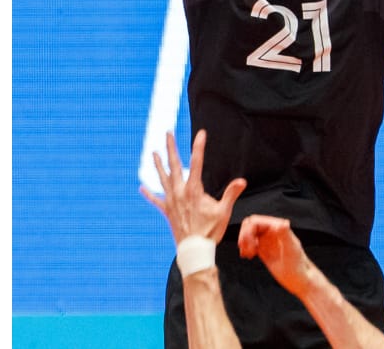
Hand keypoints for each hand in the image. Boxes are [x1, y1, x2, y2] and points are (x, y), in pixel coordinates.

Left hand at [140, 129, 246, 244]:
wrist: (194, 250)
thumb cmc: (210, 231)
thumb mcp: (223, 211)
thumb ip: (231, 194)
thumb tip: (242, 181)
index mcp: (194, 190)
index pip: (197, 162)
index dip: (198, 146)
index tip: (201, 133)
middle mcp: (180, 192)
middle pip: (174, 165)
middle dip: (171, 148)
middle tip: (168, 133)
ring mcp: (171, 201)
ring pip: (163, 178)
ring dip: (158, 165)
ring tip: (154, 153)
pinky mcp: (167, 211)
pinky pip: (156, 200)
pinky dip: (149, 193)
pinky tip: (141, 187)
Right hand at [238, 215, 311, 297]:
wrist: (300, 279)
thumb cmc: (297, 265)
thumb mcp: (291, 249)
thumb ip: (285, 235)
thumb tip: (283, 222)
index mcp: (277, 227)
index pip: (255, 221)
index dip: (248, 231)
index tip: (251, 246)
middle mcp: (271, 231)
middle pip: (249, 225)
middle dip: (244, 236)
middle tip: (247, 251)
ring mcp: (267, 240)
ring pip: (248, 233)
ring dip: (244, 242)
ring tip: (248, 255)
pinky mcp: (264, 249)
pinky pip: (250, 243)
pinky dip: (245, 248)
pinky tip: (248, 257)